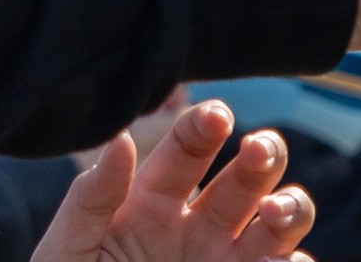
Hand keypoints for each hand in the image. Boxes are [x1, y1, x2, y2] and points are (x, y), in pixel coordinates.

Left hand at [33, 102, 312, 261]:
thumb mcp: (69, 247)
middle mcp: (197, 227)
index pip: (183, 154)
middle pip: (244, 177)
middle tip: (258, 148)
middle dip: (262, 155)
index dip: (201, 129)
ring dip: (291, 206)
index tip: (217, 113)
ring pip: (279, 222)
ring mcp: (226, 261)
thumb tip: (121, 137)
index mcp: (151, 204)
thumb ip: (92, 197)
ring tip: (274, 211)